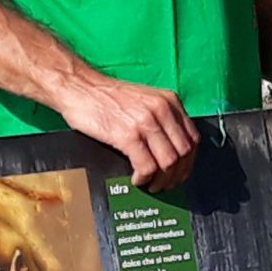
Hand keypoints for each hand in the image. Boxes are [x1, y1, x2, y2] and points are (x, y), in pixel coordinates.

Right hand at [63, 75, 197, 191]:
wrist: (79, 86)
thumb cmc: (107, 96)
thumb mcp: (145, 100)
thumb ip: (162, 119)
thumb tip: (172, 151)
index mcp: (170, 101)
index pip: (193, 139)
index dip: (189, 162)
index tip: (181, 172)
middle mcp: (162, 110)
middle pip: (184, 153)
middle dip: (177, 174)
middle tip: (166, 184)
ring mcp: (146, 122)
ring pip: (169, 162)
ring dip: (162, 180)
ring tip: (151, 184)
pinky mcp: (128, 135)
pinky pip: (147, 166)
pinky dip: (144, 178)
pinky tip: (137, 179)